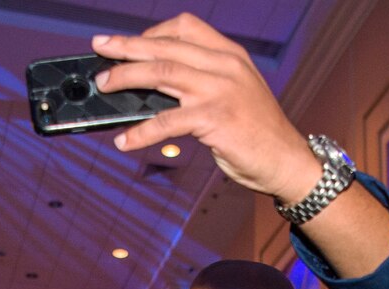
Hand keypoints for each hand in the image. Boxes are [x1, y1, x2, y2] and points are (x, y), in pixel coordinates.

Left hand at [92, 13, 319, 202]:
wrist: (286, 160)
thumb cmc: (257, 132)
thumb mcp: (235, 93)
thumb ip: (203, 83)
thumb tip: (152, 90)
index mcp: (230, 55)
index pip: (186, 27)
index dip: (153, 32)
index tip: (130, 42)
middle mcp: (225, 66)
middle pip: (166, 47)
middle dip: (127, 47)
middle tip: (101, 47)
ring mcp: (220, 91)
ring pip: (162, 74)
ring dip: (126, 77)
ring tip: (104, 84)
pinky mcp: (214, 119)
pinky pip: (166, 121)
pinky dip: (140, 131)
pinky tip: (125, 140)